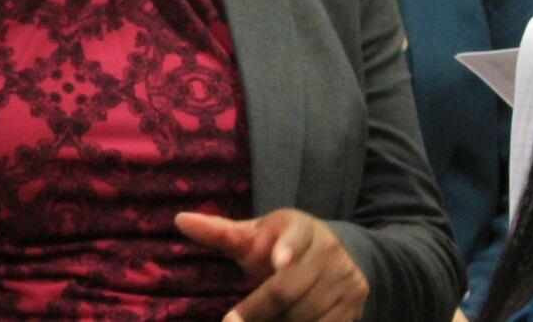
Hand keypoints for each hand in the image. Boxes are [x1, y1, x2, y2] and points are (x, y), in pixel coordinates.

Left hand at [176, 209, 368, 321]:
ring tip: (258, 321)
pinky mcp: (353, 306)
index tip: (277, 262)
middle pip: (289, 288)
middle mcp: (327, 251)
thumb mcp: (255, 235)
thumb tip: (180, 220)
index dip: (286, 249)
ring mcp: (344, 280)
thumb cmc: (279, 245)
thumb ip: (220, 232)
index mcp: (301, 227)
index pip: (294, 236)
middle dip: (258, 309)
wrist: (335, 255)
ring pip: (305, 313)